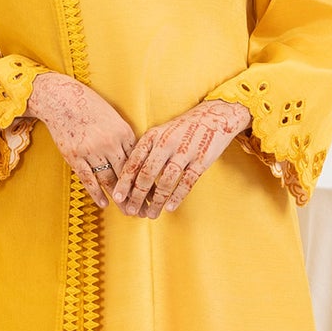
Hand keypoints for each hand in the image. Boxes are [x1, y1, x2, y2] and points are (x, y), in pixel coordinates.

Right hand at [25, 71, 135, 207]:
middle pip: (127, 175)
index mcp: (124, 133)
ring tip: (128, 212)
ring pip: (109, 180)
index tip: (155, 195)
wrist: (62, 99)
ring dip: (119, 198)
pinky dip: (96, 193)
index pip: (139, 163)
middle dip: (137, 195)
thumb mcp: (114, 118)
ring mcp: (91, 151)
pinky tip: (104, 203)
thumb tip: (136, 158)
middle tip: (145, 211)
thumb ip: (125, 138)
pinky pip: (88, 178)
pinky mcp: (74, 156)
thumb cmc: (91, 107)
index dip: (147, 181)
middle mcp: (109, 143)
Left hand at [111, 99, 251, 217]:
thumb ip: (145, 152)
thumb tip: (128, 179)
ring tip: (151, 214)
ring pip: (166, 181)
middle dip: (137, 196)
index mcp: (153, 136)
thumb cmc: (182, 129)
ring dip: (156, 201)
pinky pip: (187, 182)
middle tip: (132, 211)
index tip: (117, 198)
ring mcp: (184, 151)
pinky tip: (169, 208)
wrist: (214, 116)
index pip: (134, 162)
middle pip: (147, 174)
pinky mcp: (201, 159)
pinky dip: (177, 197)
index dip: (124, 182)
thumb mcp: (160, 133)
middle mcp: (166, 143)